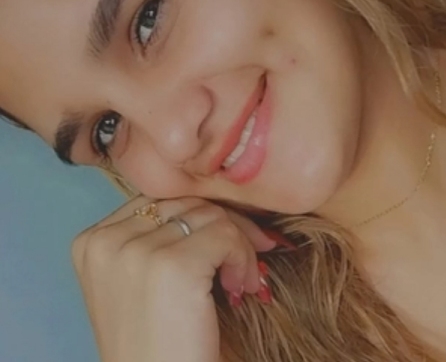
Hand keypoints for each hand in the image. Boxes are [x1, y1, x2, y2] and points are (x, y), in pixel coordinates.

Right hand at [71, 196, 275, 361]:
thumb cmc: (157, 346)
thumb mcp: (141, 282)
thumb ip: (161, 237)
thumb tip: (216, 202)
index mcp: (92, 243)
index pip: (160, 201)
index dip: (200, 217)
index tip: (228, 240)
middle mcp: (106, 241)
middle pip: (186, 202)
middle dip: (227, 226)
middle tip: (251, 256)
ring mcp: (134, 251)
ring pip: (211, 216)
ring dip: (238, 247)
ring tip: (242, 282)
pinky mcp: (171, 266)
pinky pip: (226, 236)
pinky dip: (243, 258)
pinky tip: (241, 289)